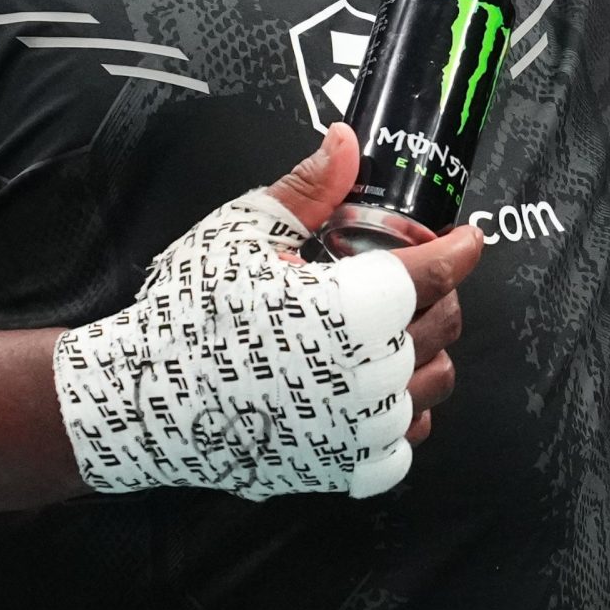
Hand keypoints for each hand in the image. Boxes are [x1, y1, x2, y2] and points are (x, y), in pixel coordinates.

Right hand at [56, 126, 477, 501]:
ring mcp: (356, 427)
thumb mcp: (243, 232)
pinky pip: (402, 449)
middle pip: (442, 328)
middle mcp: (367, 371)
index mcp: (350, 307)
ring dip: (425, 355)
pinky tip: (377, 396)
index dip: (458, 250)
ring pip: (432, 388)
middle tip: (417, 281)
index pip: (433, 273)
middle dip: (439, 297)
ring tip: (398, 335)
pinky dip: (401, 420)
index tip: (466, 239)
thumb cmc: (189, 312)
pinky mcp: (340, 467)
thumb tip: (346, 142)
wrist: (143, 399)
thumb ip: (307, 189)